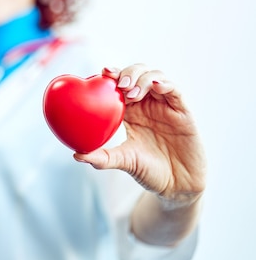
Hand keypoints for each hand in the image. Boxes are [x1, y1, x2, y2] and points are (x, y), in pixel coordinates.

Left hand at [74, 64, 205, 204]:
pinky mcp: (183, 112)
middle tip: (119, 84)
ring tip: (132, 93)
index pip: (120, 85)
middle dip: (127, 73)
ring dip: (143, 79)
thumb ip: (103, 158)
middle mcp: (147, 105)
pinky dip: (165, 84)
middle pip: (137, 74)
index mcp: (130, 111)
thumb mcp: (124, 162)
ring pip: (155, 77)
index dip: (113, 75)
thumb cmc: (149, 172)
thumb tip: (77, 155)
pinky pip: (175, 91)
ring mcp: (165, 106)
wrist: (176, 186)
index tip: (103, 73)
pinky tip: (156, 87)